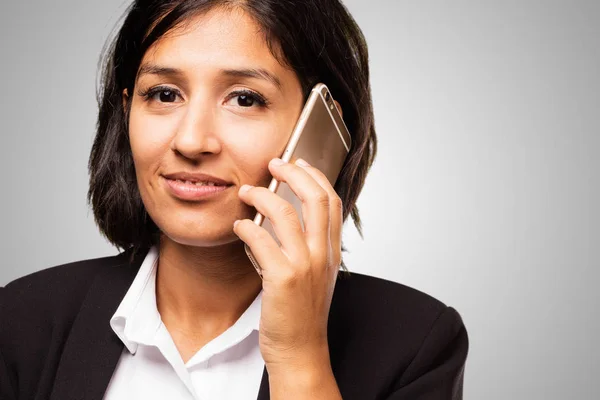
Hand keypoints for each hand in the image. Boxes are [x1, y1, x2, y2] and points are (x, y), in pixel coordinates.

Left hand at [233, 157, 341, 371]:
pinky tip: (238, 226)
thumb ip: (307, 245)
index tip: (299, 163)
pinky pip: (262, 239)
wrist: (301, 349)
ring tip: (246, 191)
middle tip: (274, 164)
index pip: (332, 201)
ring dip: (262, 194)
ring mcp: (305, 265)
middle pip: (315, 198)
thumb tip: (284, 216)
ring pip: (286, 213)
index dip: (315, 176)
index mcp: (331, 251)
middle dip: (293, 173)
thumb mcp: (315, 274)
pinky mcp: (283, 278)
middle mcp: (322, 254)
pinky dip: (246, 226)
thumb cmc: (302, 312)